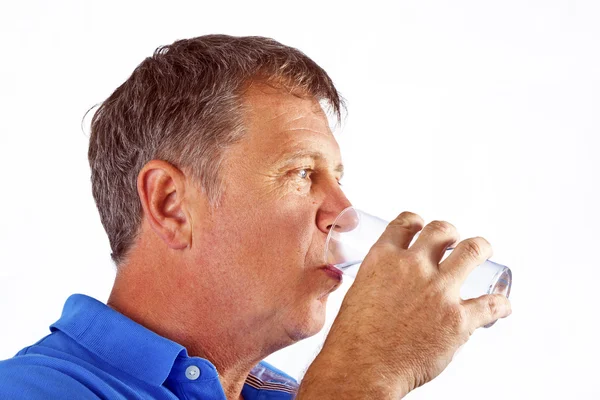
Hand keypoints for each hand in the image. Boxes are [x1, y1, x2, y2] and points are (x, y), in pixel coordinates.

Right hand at [299, 212, 511, 398]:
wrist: (363, 368)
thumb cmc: (354, 339)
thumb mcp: (357, 293)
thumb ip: (377, 282)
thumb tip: (388, 287)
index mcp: (383, 259)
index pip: (405, 224)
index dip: (416, 221)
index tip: (421, 225)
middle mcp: (413, 267)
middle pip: (441, 231)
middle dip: (450, 233)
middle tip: (454, 240)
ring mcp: (438, 291)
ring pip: (472, 251)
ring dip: (481, 248)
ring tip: (484, 251)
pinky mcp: (459, 319)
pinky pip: (491, 304)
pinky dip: (500, 305)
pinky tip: (501, 306)